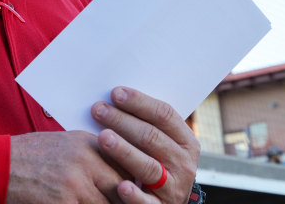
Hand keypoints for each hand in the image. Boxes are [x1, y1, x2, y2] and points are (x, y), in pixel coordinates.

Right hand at [6, 130, 124, 203]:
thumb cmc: (28, 156)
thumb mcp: (64, 145)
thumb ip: (90, 156)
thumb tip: (114, 175)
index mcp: (88, 143)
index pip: (126, 166)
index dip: (129, 183)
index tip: (129, 192)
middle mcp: (86, 160)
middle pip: (123, 187)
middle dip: (122, 199)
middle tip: (123, 202)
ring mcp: (76, 183)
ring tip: (101, 203)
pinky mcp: (65, 202)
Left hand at [92, 87, 200, 203]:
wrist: (166, 201)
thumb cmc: (156, 163)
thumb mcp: (161, 145)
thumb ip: (147, 124)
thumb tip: (116, 96)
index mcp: (186, 142)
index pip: (164, 115)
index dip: (139, 102)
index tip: (115, 93)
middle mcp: (184, 163)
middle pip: (152, 137)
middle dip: (122, 121)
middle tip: (98, 110)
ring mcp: (173, 187)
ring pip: (148, 166)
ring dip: (124, 151)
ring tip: (103, 137)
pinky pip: (147, 202)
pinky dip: (134, 194)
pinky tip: (120, 185)